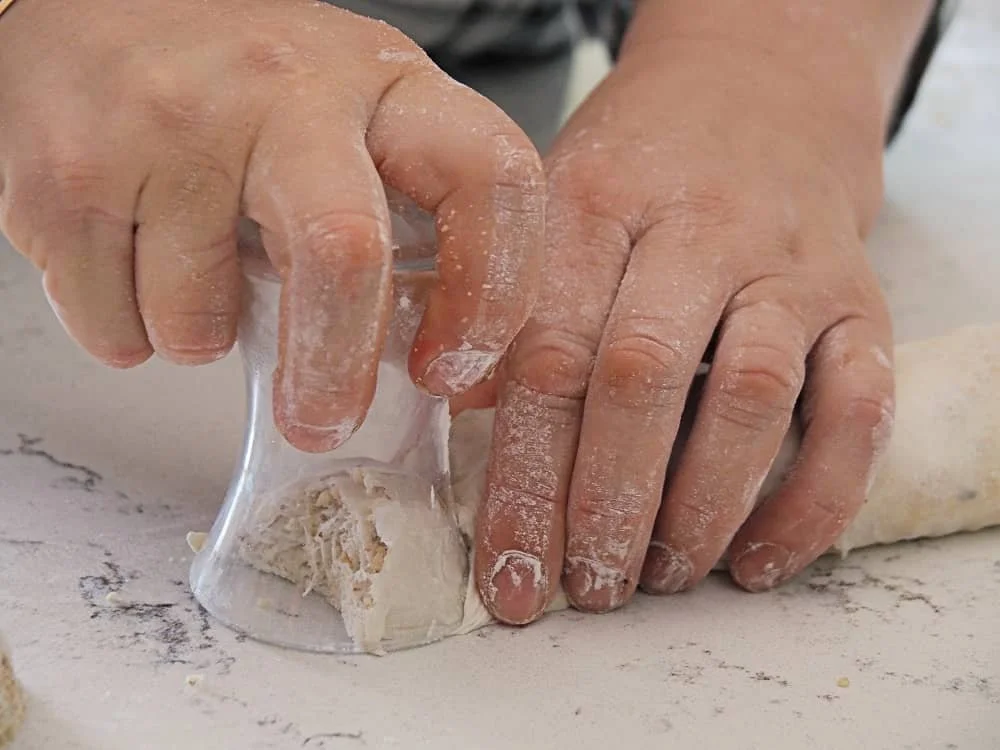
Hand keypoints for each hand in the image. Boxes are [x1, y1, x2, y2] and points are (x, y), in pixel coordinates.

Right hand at [0, 0, 542, 451]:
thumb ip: (405, 217)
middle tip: (321, 419)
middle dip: (335, 368)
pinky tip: (137, 257)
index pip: (491, 179)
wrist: (93, 11)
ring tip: (194, 268)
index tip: (454, 365)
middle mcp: (285, 89)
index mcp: (384, 84)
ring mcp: (170, 122)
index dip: (491, 294)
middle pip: (343, 254)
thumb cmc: (243, 86)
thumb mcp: (354, 122)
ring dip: (202, 334)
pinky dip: (131, 329)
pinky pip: (114, 327)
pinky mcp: (68, 170)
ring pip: (200, 319)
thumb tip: (434, 360)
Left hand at [475, 9, 905, 622]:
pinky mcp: (861, 299)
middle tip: (589, 588)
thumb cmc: (637, 173)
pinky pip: (858, 410)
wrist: (758, 93)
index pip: (548, 354)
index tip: (509, 571)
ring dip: (699, 510)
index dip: (525, 478)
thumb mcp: (556, 208)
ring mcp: (789, 263)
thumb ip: (518, 310)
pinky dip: (811, 502)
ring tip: (660, 576)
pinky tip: (757, 561)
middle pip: (643, 378)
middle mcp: (696, 228)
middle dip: (607, 504)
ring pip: (752, 396)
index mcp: (594, 203)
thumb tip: (469, 431)